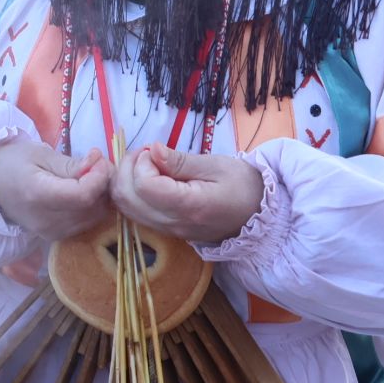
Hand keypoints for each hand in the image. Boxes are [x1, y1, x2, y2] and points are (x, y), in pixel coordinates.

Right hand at [0, 138, 112, 240]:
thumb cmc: (12, 162)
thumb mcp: (39, 154)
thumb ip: (71, 164)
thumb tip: (99, 164)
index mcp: (38, 195)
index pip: (83, 195)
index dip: (100, 177)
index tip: (100, 159)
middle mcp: (46, 220)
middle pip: (92, 208)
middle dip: (104, 185)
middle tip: (99, 164)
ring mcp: (51, 232)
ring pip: (93, 218)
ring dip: (100, 197)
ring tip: (91, 176)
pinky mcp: (54, 236)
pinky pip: (85, 224)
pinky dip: (90, 207)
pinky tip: (83, 192)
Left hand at [112, 146, 264, 243]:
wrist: (259, 215)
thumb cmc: (243, 185)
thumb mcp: (216, 166)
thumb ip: (180, 161)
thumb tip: (152, 150)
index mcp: (190, 206)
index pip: (144, 186)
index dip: (142, 163)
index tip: (156, 152)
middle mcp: (173, 223)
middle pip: (126, 198)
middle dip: (127, 168)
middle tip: (146, 154)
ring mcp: (167, 231)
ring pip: (125, 208)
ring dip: (125, 180)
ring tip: (146, 164)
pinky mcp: (165, 231)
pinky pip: (134, 213)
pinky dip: (130, 193)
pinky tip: (146, 178)